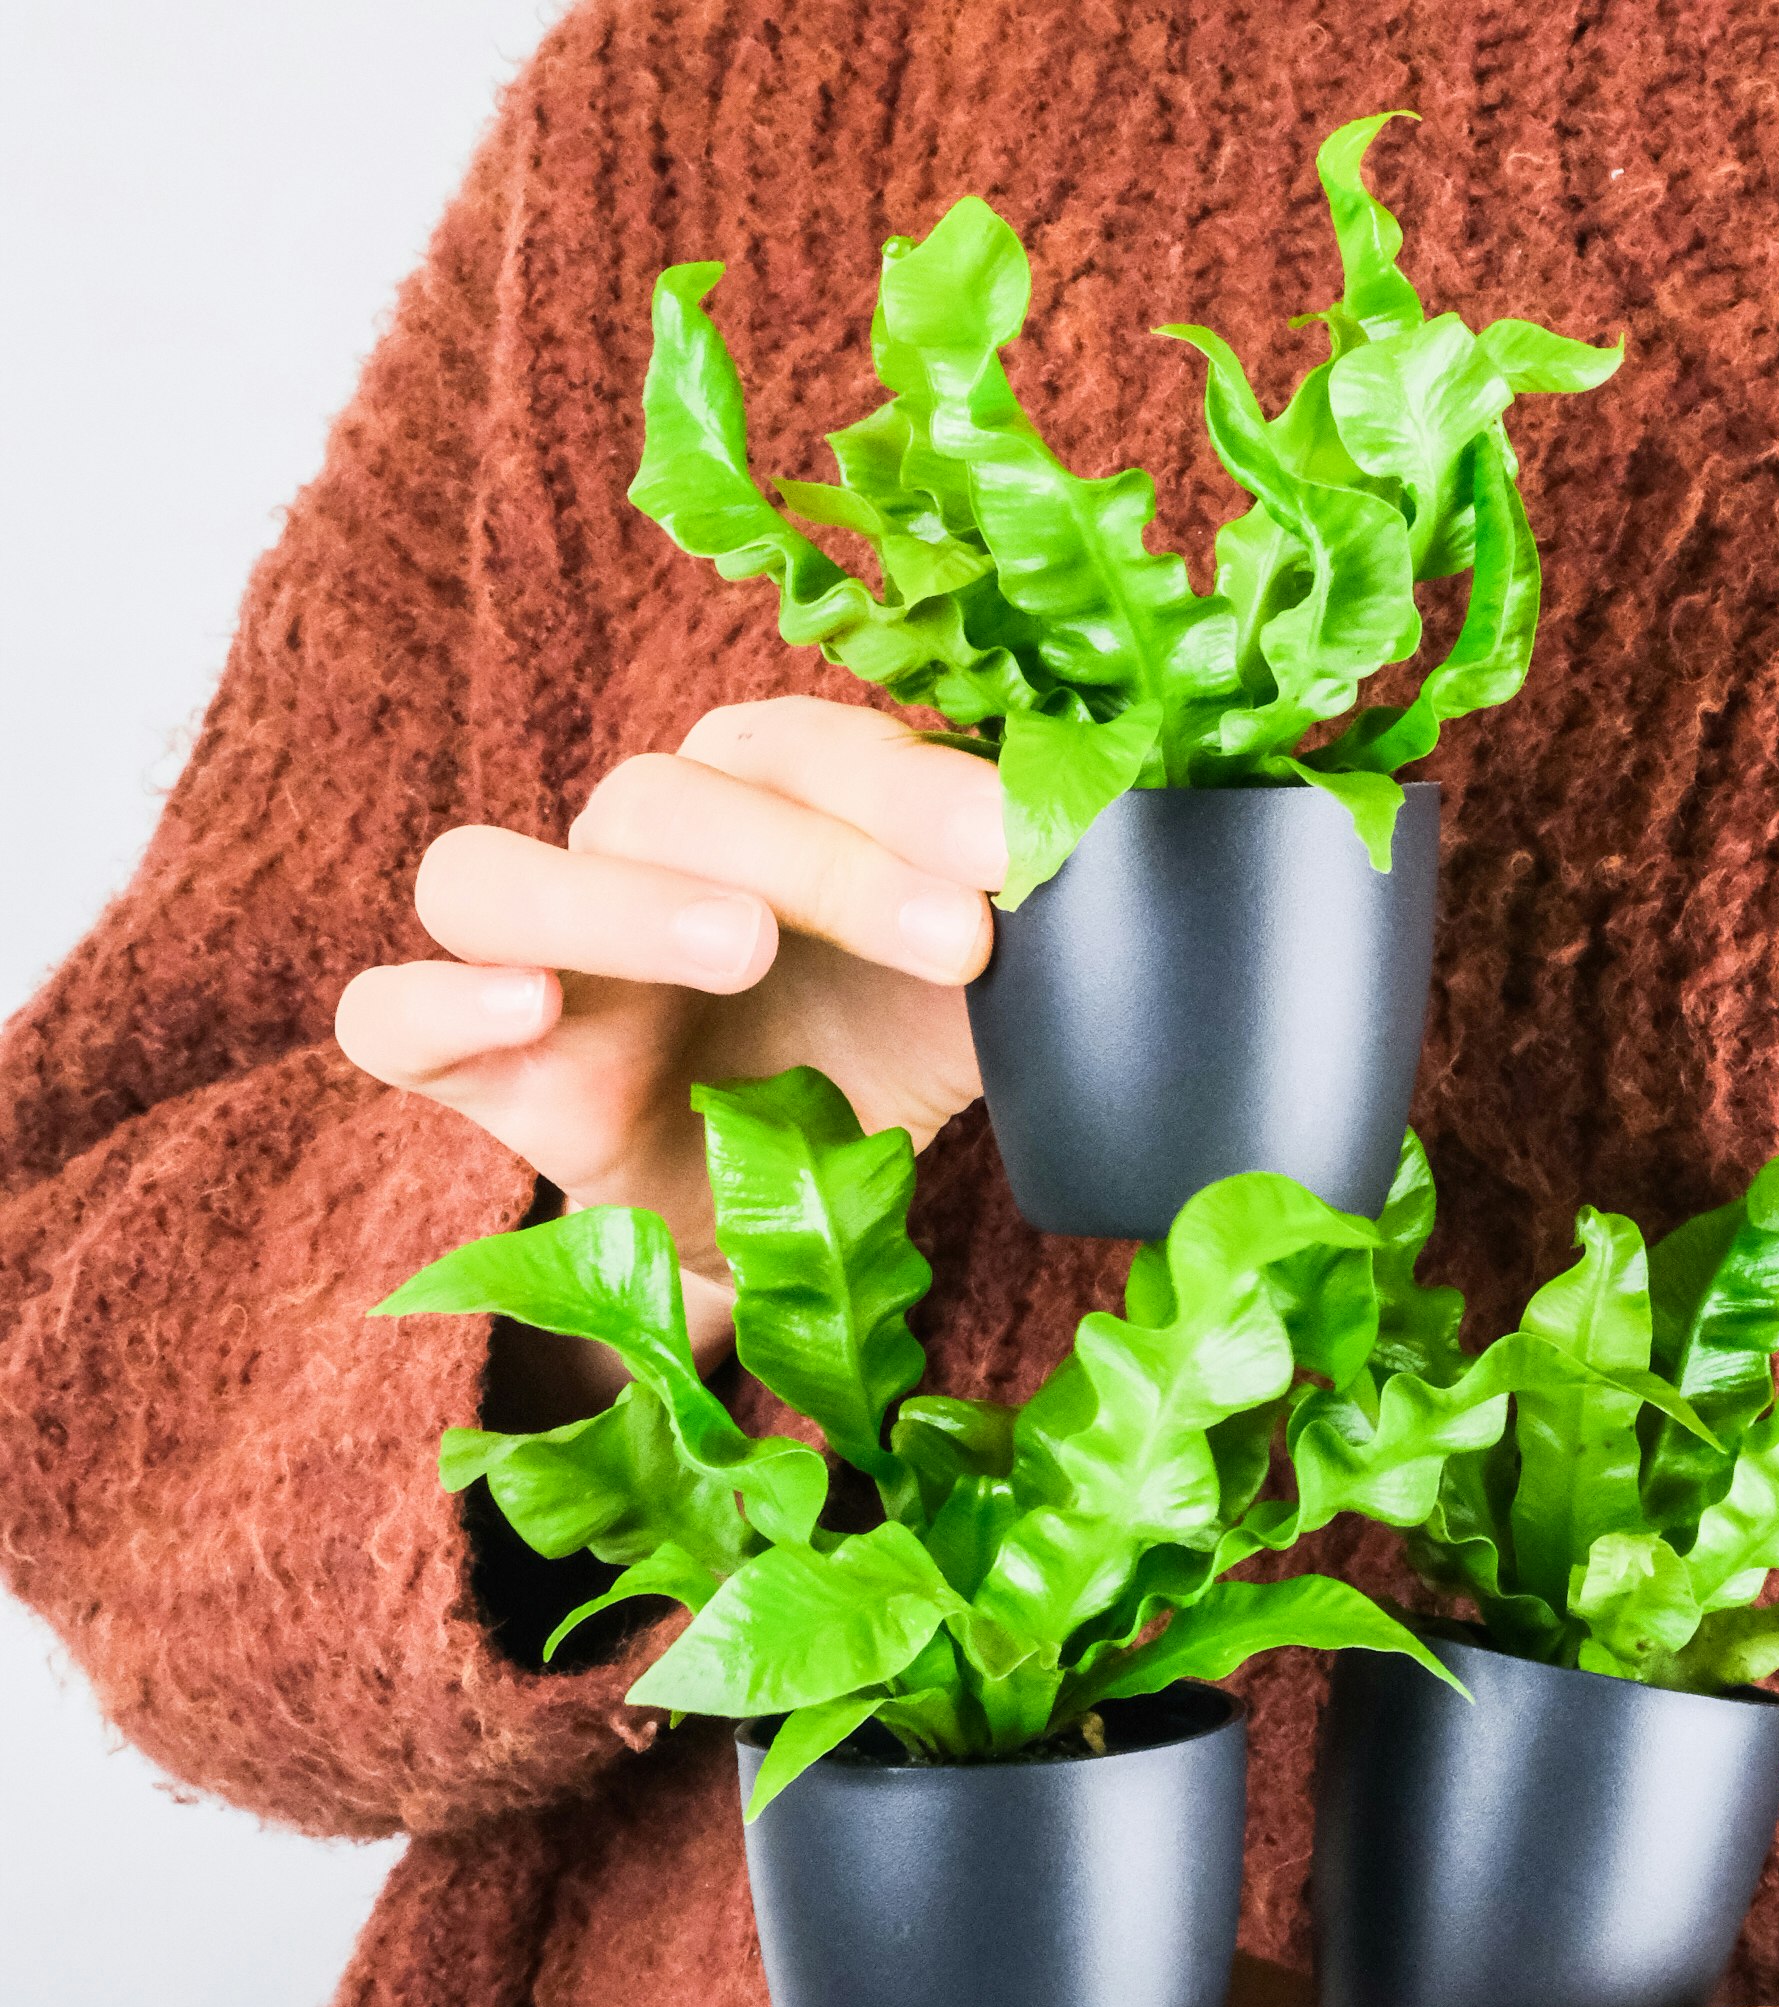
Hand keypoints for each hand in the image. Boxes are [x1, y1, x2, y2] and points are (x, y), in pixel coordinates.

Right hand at [336, 698, 1001, 1410]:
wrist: (790, 1229)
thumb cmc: (871, 1065)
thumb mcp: (969, 998)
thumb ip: (1025, 924)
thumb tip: (1136, 872)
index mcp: (756, 797)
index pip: (808, 750)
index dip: (913, 792)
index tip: (1028, 856)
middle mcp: (632, 849)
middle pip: (671, 798)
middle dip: (825, 857)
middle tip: (957, 936)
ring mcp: (533, 954)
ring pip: (496, 873)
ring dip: (619, 899)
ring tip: (741, 945)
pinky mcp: (471, 1069)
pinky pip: (388, 1014)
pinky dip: (437, 1003)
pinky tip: (526, 1009)